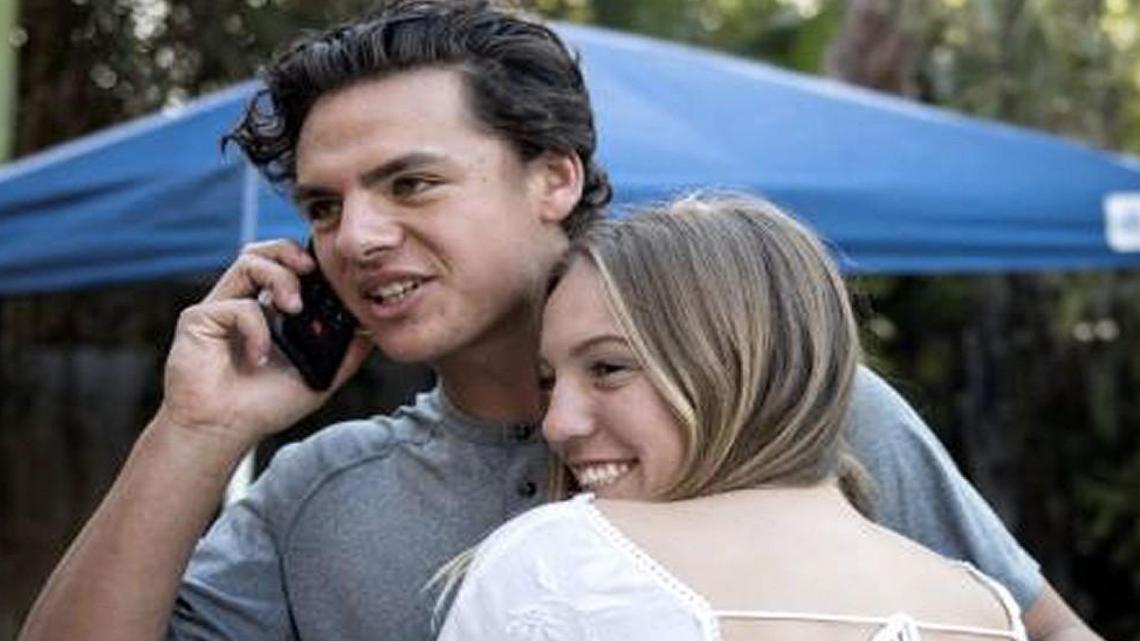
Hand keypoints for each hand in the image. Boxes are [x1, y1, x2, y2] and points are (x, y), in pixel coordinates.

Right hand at [156, 240, 372, 451]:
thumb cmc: (261, 407)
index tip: (332, 277)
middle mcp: (245, 304)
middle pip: (265, 252)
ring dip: (279, 278)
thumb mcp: (318, 379)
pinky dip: (256, 329)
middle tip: (311, 270)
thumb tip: (371, 331)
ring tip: (293, 307)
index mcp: (270, 314)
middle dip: (291, 252)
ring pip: (249, 262)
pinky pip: (237, 305)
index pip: (288, 270)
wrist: (222, 431)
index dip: (309, 265)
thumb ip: (345, 355)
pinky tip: (260, 357)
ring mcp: (221, 308)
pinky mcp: (198, 318)